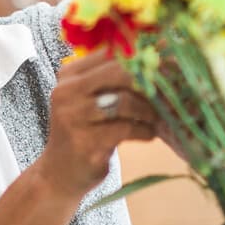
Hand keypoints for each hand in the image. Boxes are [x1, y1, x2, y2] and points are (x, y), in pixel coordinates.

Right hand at [35, 51, 157, 198]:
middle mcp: (66, 91)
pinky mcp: (85, 142)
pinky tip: (147, 134)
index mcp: (68, 75)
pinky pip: (126, 129)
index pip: (109, 53)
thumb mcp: (90, 99)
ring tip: (154, 119)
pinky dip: (144, 131)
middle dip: (147, 81)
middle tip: (165, 92)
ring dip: (148, 111)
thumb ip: (112, 79)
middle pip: (118, 72)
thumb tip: (157, 58)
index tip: (163, 66)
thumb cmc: (84, 130)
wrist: (59, 172)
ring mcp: (73, 117)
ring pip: (125, 101)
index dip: (141, 57)